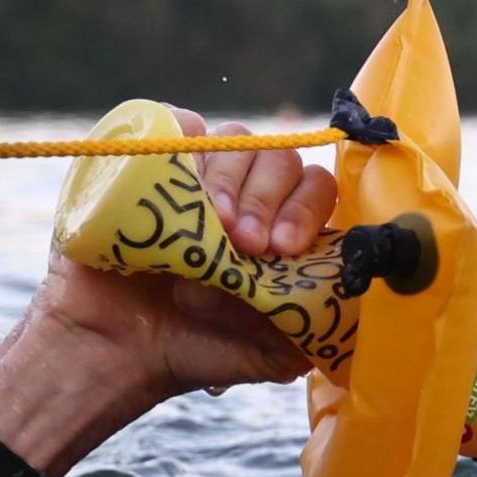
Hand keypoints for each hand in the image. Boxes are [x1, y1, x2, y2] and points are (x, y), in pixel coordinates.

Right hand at [0, 110, 338, 476]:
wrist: (114, 352)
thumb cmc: (193, 350)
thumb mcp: (272, 352)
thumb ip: (317, 329)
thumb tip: (363, 310)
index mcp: (278, 228)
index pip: (316, 189)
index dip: (307, 209)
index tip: (285, 248)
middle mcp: (242, 196)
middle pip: (280, 158)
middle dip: (270, 199)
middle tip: (250, 246)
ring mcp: (195, 175)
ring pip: (235, 139)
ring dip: (232, 179)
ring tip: (215, 229)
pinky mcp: (147, 162)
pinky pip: (177, 123)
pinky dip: (187, 143)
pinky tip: (184, 187)